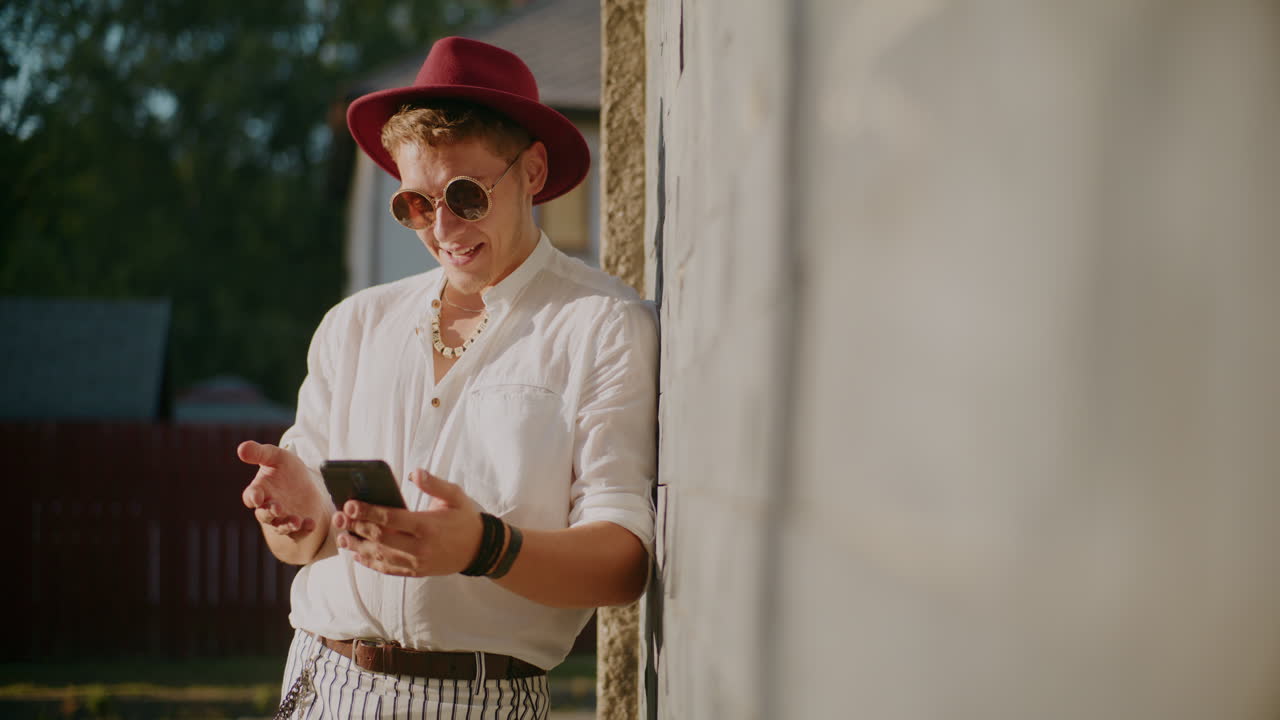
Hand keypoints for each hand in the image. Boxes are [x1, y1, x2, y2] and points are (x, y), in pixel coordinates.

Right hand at [239, 441, 326, 538]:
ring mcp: (283, 519)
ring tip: (296, 521)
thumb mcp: (276, 456)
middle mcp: (268, 508)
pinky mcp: (298, 526)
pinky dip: (304, 529)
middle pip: (264, 514)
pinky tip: (311, 523)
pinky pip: (299, 532)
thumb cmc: (285, 469)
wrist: (305, 483)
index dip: (252, 497)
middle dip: (270, 512)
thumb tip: (241, 448)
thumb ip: (259, 453)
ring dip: (287, 524)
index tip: (256, 496)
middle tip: (277, 508)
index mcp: (259, 491)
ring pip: (281, 526)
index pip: (250, 496)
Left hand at [333, 470, 483, 576]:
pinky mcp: (415, 572)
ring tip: (341, 536)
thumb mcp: (455, 496)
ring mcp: (416, 562)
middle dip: (356, 527)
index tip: (350, 504)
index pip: (391, 518)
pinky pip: (387, 569)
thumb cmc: (465, 519)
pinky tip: (357, 554)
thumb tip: (414, 473)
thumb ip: (434, 483)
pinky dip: (370, 563)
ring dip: (358, 546)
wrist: (479, 550)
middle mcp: (420, 547)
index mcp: (427, 525)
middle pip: (380, 538)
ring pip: (380, 556)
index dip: (368, 512)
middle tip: (339, 517)